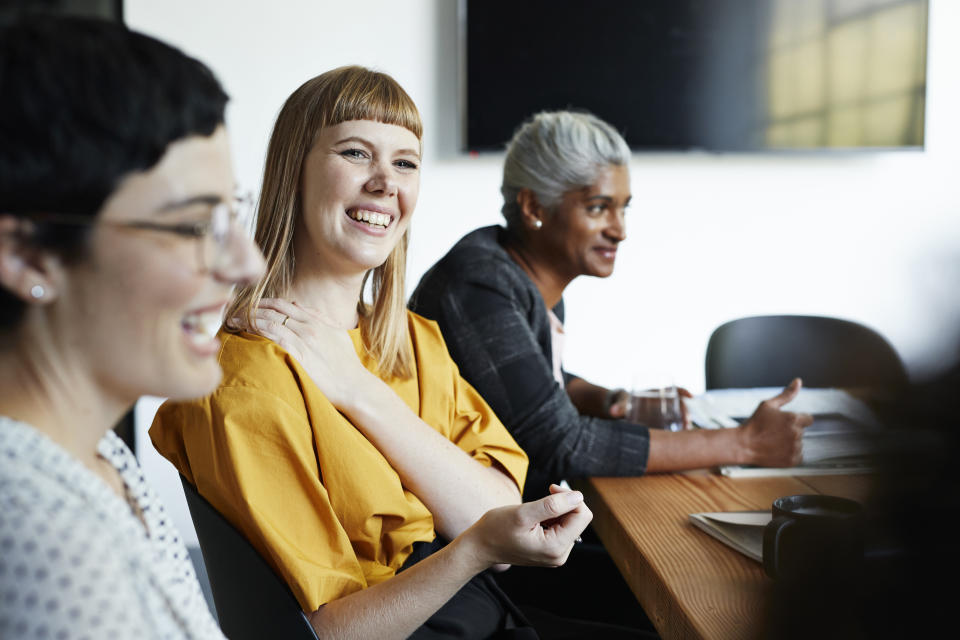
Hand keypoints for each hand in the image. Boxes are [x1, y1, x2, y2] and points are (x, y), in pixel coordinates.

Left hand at [245, 298, 373, 406]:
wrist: (354, 386)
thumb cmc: (347, 365)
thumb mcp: (337, 334)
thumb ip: (319, 318)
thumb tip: (299, 306)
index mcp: (316, 321)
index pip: (283, 304)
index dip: (263, 302)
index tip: (248, 305)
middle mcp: (308, 327)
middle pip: (273, 310)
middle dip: (250, 308)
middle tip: (233, 311)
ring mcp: (303, 341)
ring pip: (270, 321)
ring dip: (248, 319)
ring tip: (232, 320)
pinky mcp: (298, 355)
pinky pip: (273, 337)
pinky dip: (258, 331)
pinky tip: (246, 331)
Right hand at [463, 484, 591, 571]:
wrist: (481, 546)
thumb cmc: (496, 529)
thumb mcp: (523, 513)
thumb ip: (552, 505)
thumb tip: (578, 496)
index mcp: (555, 548)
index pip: (582, 516)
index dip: (570, 497)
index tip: (551, 489)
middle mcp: (559, 555)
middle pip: (578, 519)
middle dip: (563, 503)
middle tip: (543, 496)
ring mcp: (555, 554)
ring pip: (570, 522)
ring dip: (556, 510)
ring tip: (535, 511)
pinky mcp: (551, 551)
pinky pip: (561, 528)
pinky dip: (551, 518)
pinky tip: (536, 519)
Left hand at [611, 386, 693, 427]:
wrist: (623, 411)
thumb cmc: (625, 403)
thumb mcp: (623, 404)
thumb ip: (619, 407)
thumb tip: (612, 412)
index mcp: (658, 393)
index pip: (674, 389)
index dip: (683, 391)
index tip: (690, 396)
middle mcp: (666, 403)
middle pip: (681, 405)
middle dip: (686, 413)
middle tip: (686, 424)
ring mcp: (667, 414)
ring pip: (681, 418)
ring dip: (686, 425)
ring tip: (685, 434)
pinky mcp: (666, 424)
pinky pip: (676, 427)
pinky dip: (680, 433)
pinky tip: (682, 443)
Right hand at [737, 378, 813, 466]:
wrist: (743, 444)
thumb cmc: (754, 423)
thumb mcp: (768, 405)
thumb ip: (787, 394)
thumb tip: (798, 381)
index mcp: (794, 419)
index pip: (808, 419)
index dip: (798, 420)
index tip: (784, 423)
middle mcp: (797, 433)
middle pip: (801, 431)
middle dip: (791, 431)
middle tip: (774, 432)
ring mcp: (795, 448)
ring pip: (799, 444)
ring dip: (790, 443)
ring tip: (774, 442)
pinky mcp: (792, 460)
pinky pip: (798, 456)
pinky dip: (789, 454)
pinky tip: (777, 450)